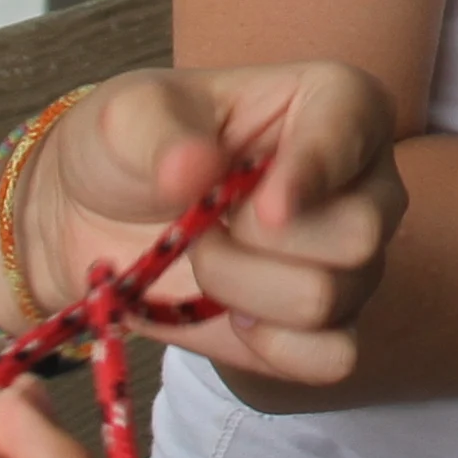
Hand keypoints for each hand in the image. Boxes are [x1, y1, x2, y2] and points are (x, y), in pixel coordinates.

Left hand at [18, 62, 400, 390]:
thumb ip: (160, 135)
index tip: (262, 205)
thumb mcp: (126, 116)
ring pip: (329, 297)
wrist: (95, 221)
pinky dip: (270, 346)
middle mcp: (363, 179)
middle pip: (358, 231)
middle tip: (203, 220)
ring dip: (240, 287)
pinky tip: (233, 314)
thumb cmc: (128, 146)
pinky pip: (332, 356)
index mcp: (332, 100)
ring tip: (204, 255)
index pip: (357, 123)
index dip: (315, 169)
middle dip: (257, 241)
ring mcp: (355, 259)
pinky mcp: (331, 327)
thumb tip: (196, 169)